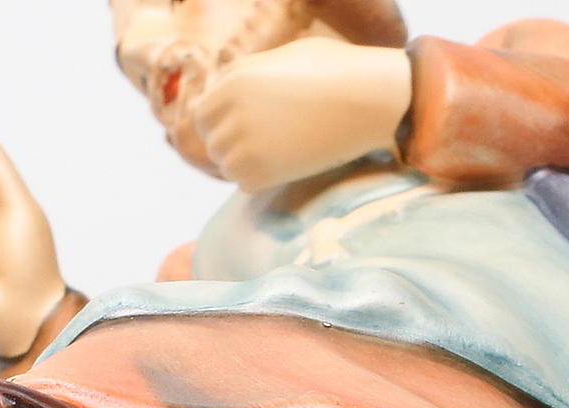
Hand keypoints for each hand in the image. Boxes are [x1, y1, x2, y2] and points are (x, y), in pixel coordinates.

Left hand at [194, 38, 412, 191]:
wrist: (366, 100)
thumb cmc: (333, 73)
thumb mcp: (280, 60)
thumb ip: (247, 76)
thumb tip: (226, 94)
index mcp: (234, 81)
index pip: (202, 116)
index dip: (218, 124)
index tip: (239, 129)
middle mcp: (234, 114)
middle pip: (212, 143)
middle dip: (231, 145)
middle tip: (262, 144)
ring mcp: (248, 146)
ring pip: (227, 167)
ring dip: (245, 165)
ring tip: (275, 153)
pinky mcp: (267, 173)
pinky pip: (245, 185)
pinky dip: (258, 180)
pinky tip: (283, 166)